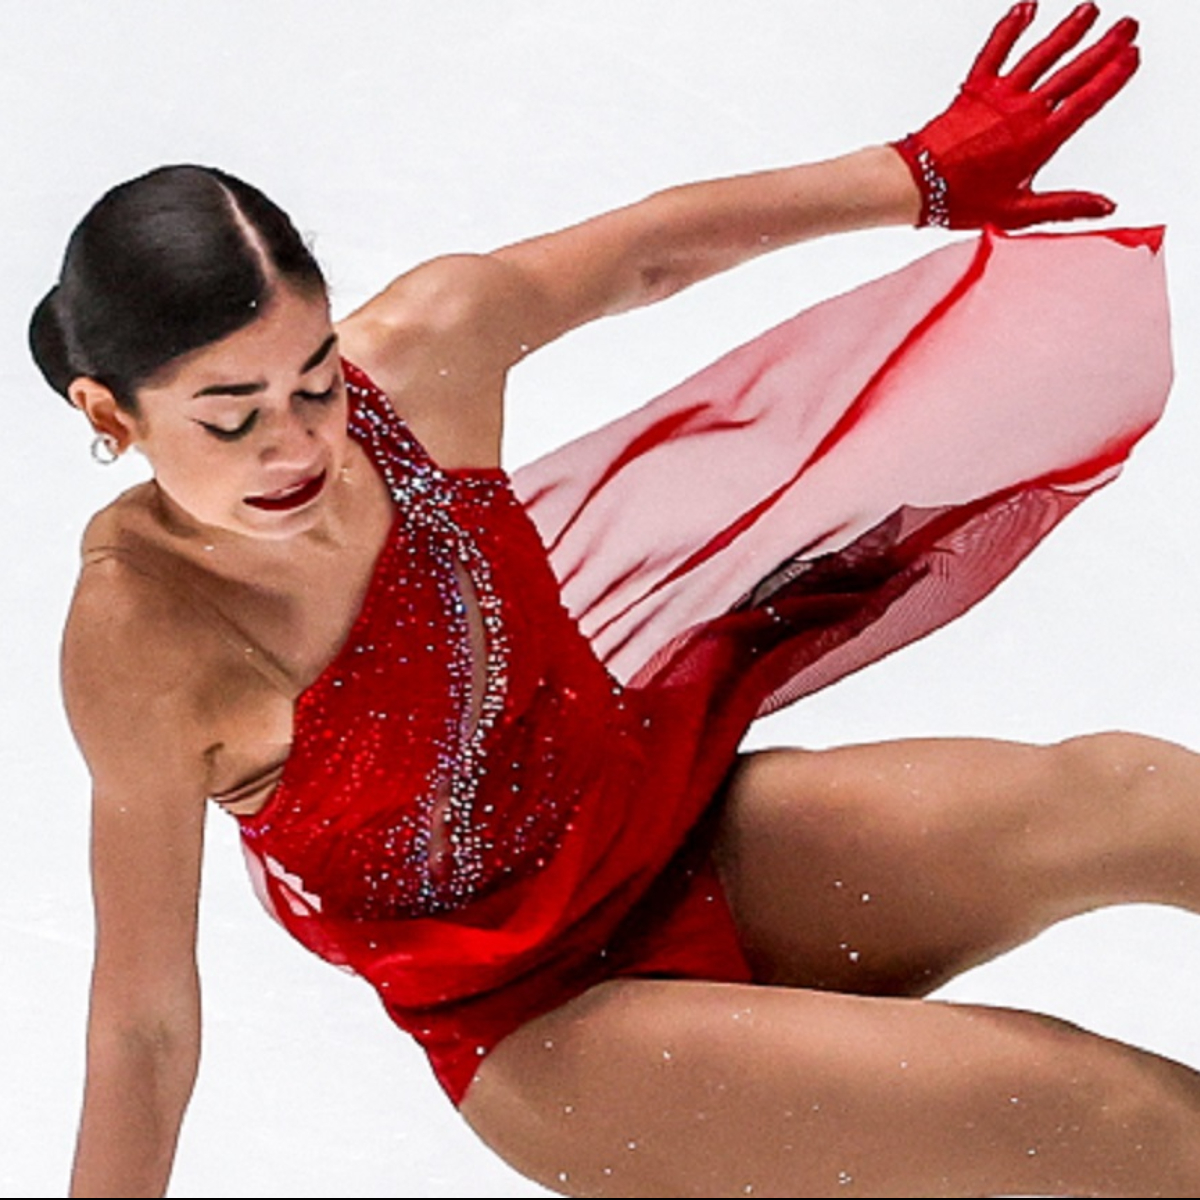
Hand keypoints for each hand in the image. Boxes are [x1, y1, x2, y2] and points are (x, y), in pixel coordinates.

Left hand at [892, 2, 1139, 228]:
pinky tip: (1027, 6)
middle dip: (1103, 47)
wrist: (917, 184)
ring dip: (1067, 31)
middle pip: (1072, 72)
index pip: (1087, 100)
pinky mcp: (974, 88)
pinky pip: (995, 50)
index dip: (1113, 76)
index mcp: (1040, 140)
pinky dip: (1011, 27)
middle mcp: (1024, 111)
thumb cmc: (961, 200)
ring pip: (1041, 55)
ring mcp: (999, 95)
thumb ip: (1063, 205)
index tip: (1132, 55)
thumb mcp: (1017, 212)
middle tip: (1128, 26)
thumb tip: (1105, 206)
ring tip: (1090, 10)